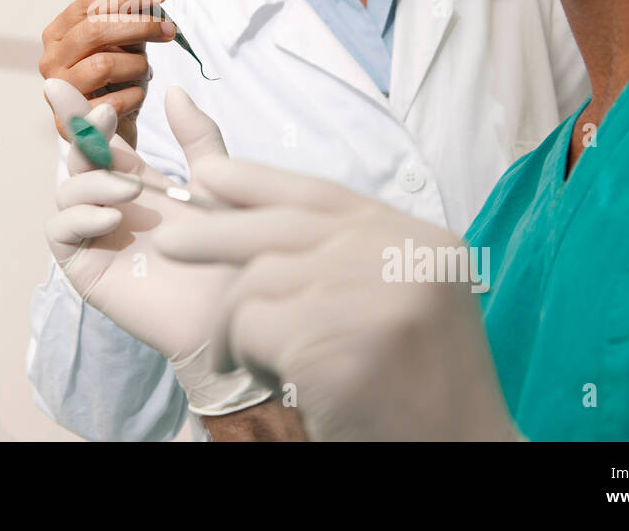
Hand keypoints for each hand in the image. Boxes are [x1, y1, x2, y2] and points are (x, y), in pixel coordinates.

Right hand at [39, 0, 173, 148]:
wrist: (112, 130)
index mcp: (59, 34)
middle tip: (169, 29)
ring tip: (144, 72)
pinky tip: (135, 96)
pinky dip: (134, 96)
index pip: (89, 3)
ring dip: (137, 66)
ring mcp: (57, 92)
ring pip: (103, 65)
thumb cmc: (117, 81)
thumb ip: (134, 12)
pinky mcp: (70, 124)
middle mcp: (51, 60)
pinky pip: (113, 102)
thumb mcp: (128, 41)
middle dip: (138, 26)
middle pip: (94, 30)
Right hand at [42, 78, 271, 416]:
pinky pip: (61, 233)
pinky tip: (111, 218)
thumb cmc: (232, 249)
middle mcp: (110, 204)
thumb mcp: (218, 181)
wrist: (236, 309)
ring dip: (91, 181)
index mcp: (136, 181)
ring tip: (130, 189)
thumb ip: (197, 137)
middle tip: (100, 118)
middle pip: (76, 158)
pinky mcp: (88, 269)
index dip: (82, 112)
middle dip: (78, 132)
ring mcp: (96, 236)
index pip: (100, 139)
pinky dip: (78, 219)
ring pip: (66, 192)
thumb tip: (174, 89)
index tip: (69, 85)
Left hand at [155, 157, 521, 441]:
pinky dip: (246, 356)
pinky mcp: (346, 349)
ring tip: (242, 358)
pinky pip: (254, 329)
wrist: (460, 457)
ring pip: (260, 280)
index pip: (325, 194)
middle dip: (216, 233)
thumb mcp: (398, 300)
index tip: (208, 171)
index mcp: (423, 242)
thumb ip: (345, 254)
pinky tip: (272, 382)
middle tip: (168, 244)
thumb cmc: (414, 389)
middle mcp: (407, 260)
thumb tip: (250, 209)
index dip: (259, 181)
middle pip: (284, 227)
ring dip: (235, 324)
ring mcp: (380, 301)